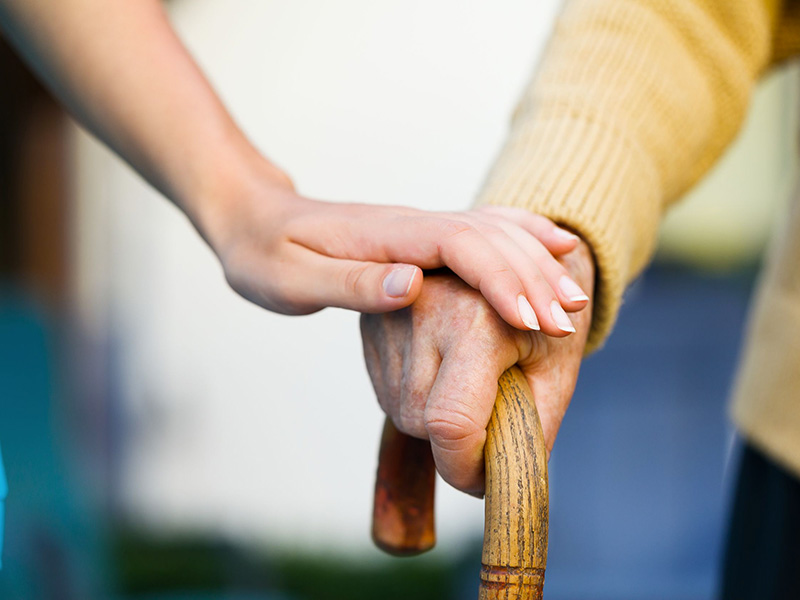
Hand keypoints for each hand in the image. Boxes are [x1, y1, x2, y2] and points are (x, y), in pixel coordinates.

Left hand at [198, 163, 589, 331]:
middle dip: (532, 278)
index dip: (500, 279)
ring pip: (494, 233)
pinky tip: (554, 245)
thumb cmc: (264, 254)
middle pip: (488, 239)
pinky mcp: (421, 237)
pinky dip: (523, 236)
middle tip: (569, 320)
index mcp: (386, 236)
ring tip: (574, 298)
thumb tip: (413, 285)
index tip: (532, 319)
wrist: (253, 217)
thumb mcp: (291, 279)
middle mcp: (412, 225)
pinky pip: (483, 231)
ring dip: (535, 263)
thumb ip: (351, 284)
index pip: (459, 246)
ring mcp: (420, 227)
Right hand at [361, 239, 594, 494]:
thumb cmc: (545, 316)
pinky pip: (387, 390)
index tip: (484, 481)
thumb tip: (496, 481)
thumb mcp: (555, 372)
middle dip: (455, 443)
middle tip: (491, 418)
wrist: (517, 258)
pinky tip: (444, 371)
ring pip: (400, 411)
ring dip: (434, 421)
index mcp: (476, 318)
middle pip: (421, 422)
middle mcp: (422, 307)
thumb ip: (530, 430)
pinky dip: (417, 398)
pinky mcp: (371, 320)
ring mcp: (390, 312)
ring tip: (470, 384)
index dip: (465, 468)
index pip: (451, 422)